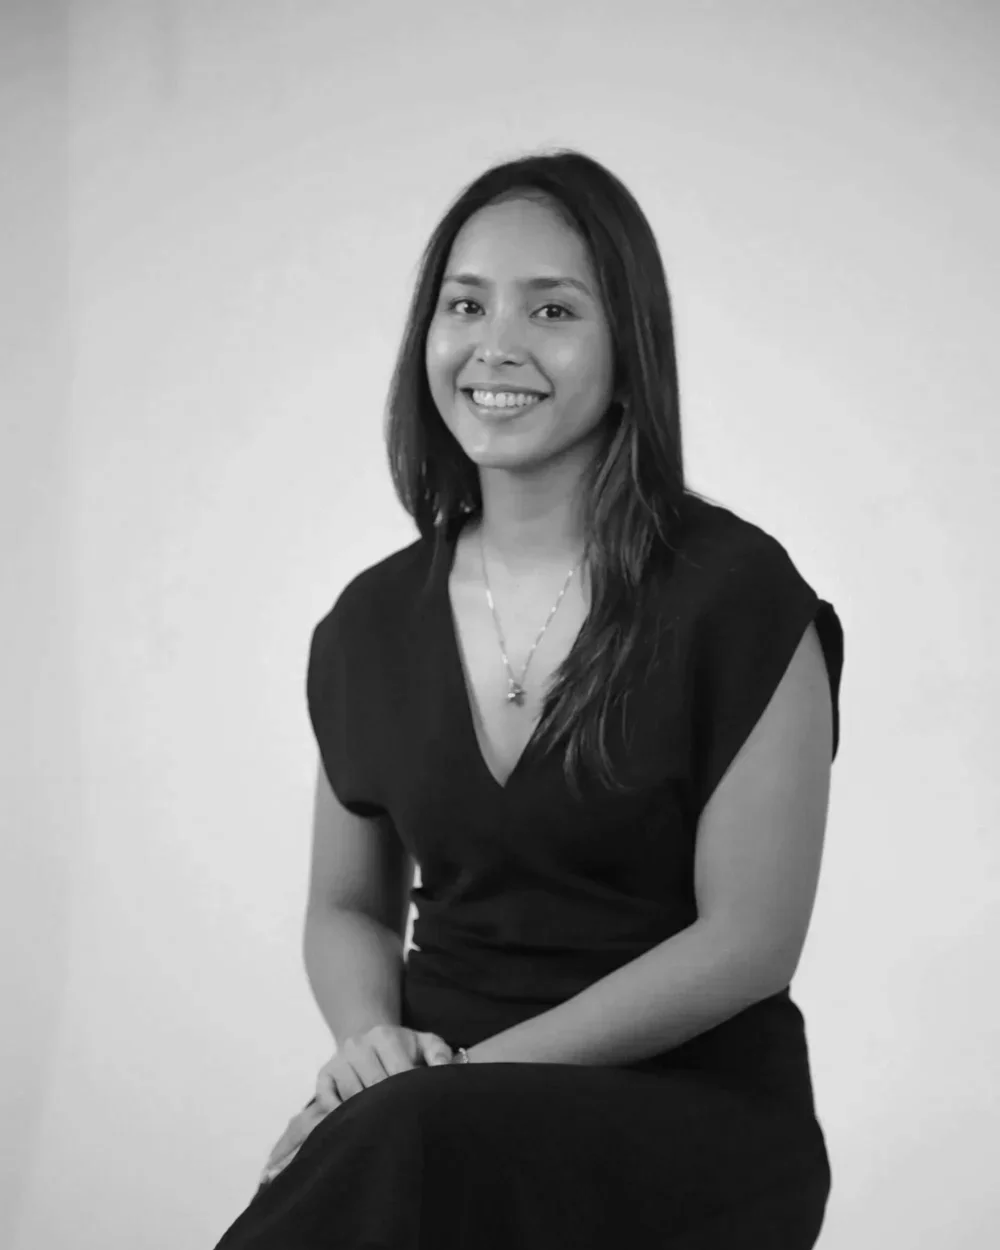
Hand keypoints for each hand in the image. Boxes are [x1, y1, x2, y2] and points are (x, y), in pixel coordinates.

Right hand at [260, 1026, 452, 1183]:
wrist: (367, 1036)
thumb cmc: (402, 1048)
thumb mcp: (426, 1044)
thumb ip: (440, 1054)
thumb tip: (444, 1070)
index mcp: (385, 1036)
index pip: (398, 1072)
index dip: (409, 1094)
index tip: (418, 1109)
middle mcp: (358, 1045)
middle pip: (373, 1086)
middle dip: (389, 1107)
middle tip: (402, 1124)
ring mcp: (338, 1060)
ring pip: (351, 1096)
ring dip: (366, 1113)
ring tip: (382, 1126)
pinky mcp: (323, 1076)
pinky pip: (327, 1101)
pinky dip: (340, 1114)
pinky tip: (356, 1123)